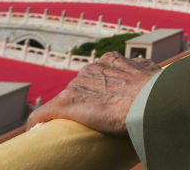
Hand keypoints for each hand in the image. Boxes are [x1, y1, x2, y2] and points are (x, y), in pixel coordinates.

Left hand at [26, 52, 160, 134]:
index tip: (103, 101)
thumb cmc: (156, 89)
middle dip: (86, 100)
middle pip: (80, 86)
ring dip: (68, 112)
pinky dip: (38, 122)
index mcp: (111, 60)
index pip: (98, 73)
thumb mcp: (152, 72)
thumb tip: (147, 72)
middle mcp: (92, 69)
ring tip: (72, 128)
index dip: (100, 89)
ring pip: (65, 100)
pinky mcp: (66, 103)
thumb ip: (143, 70)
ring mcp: (78, 86)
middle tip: (96, 118)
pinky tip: (33, 130)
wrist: (149, 100)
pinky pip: (44, 113)